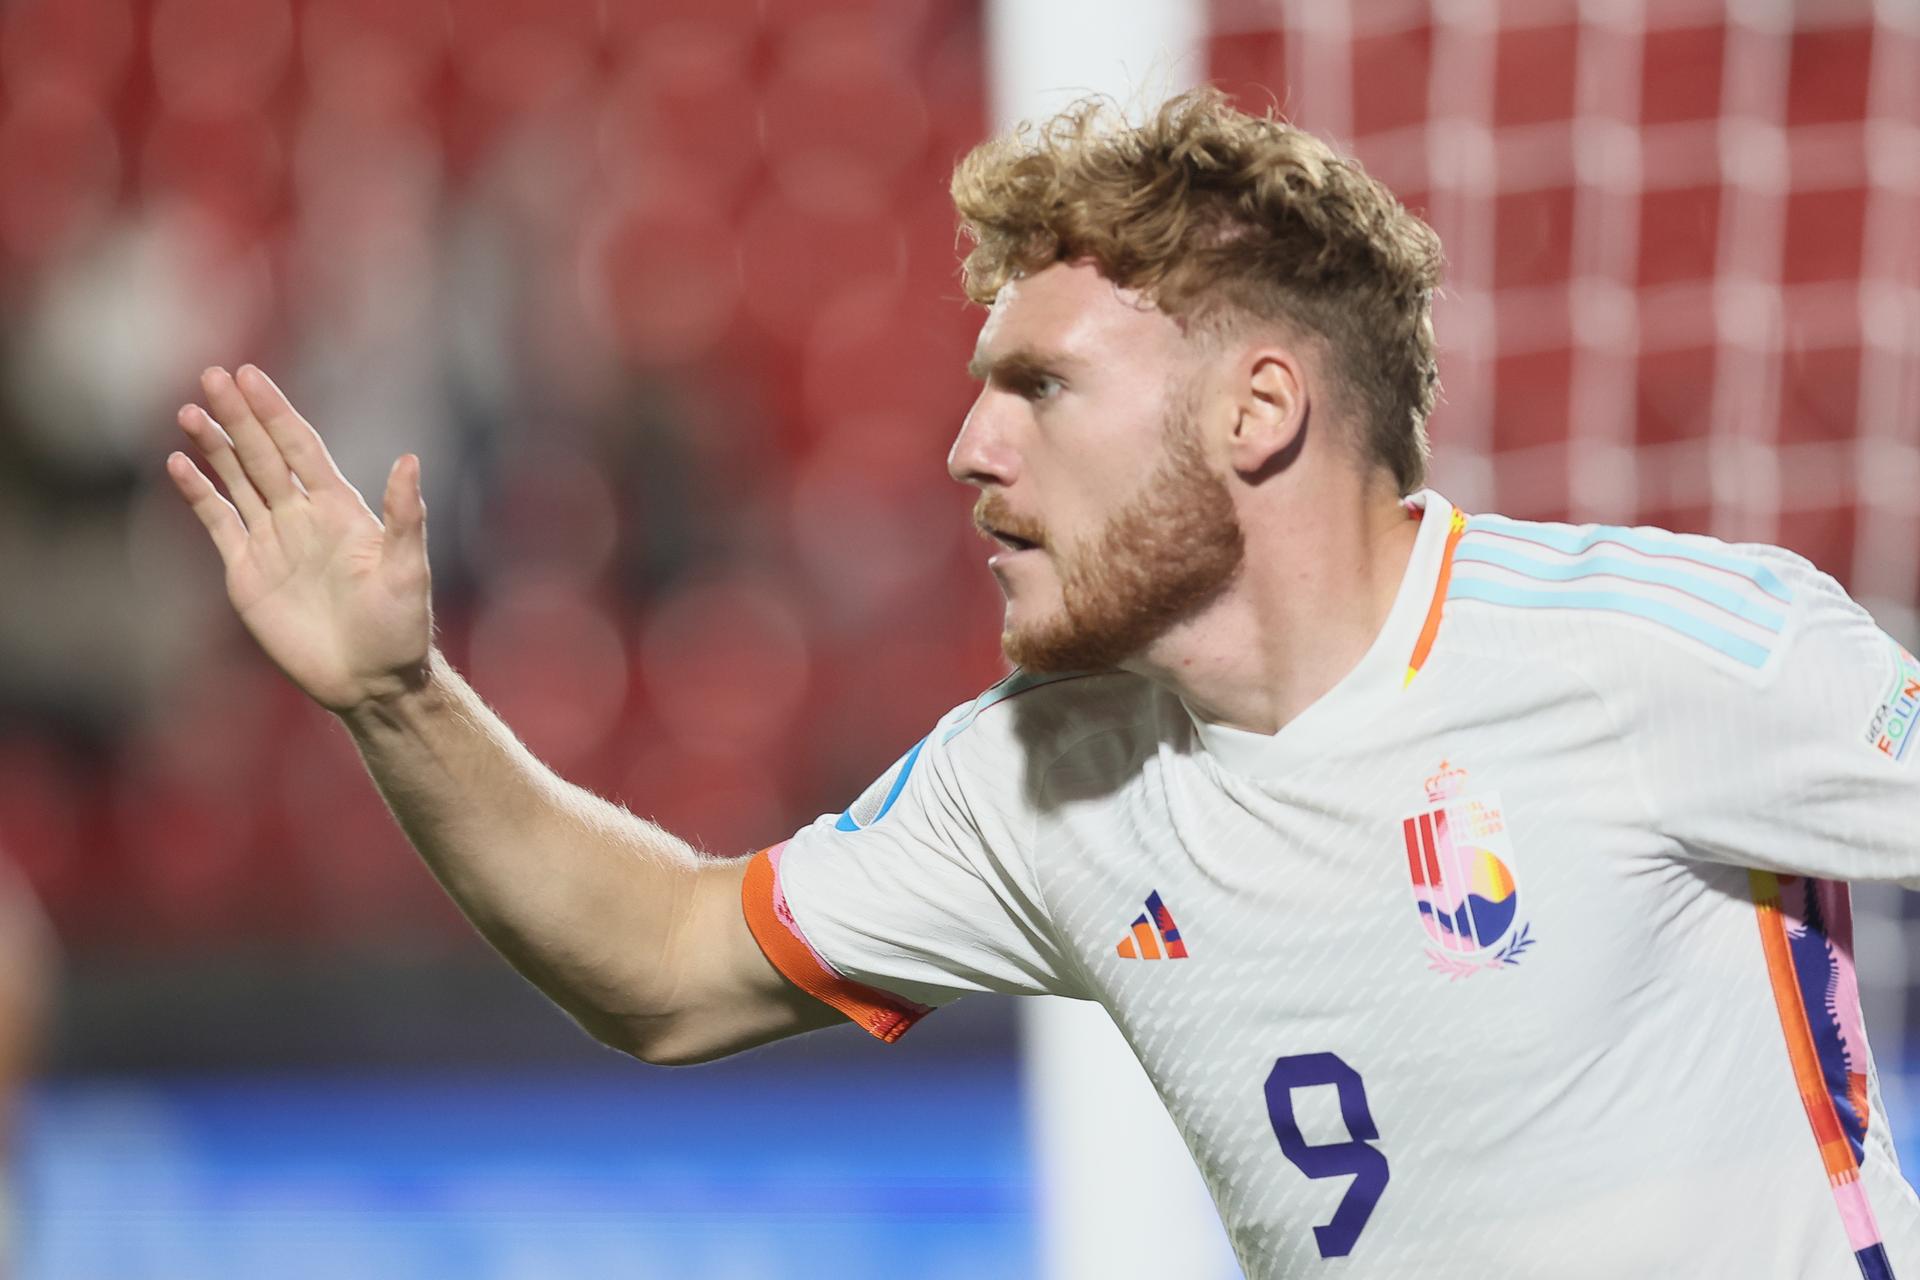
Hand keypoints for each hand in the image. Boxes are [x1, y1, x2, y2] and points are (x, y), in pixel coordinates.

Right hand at [167, 365, 432, 713]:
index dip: (275, 412)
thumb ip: (405, 516)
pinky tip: (178, 465)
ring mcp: (273, 541)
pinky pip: (218, 523)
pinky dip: (198, 494)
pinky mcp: (248, 571)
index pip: (300, 447)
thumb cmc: (399, 628)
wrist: (370, 680)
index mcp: (341, 509)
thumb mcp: (408, 570)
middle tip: (212, 375)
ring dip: (214, 447)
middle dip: (238, 416)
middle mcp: (303, 516)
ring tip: (190, 411)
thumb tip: (411, 460)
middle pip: (262, 454)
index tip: (250, 375)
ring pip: (237, 481)